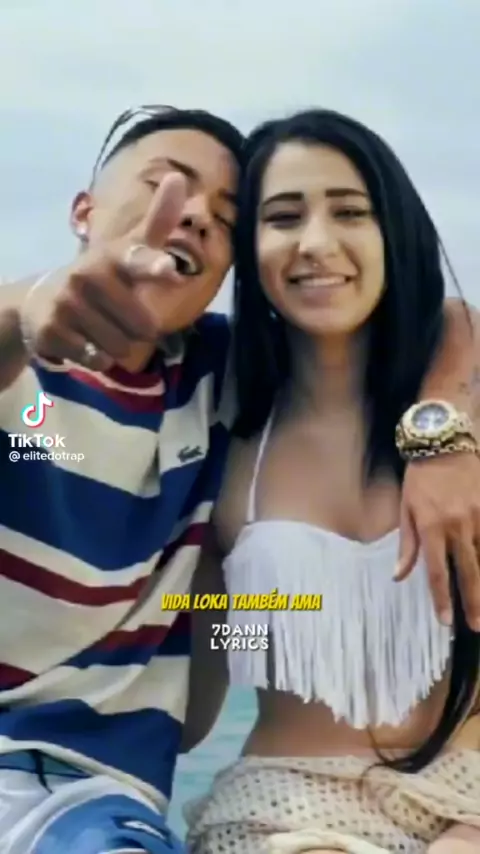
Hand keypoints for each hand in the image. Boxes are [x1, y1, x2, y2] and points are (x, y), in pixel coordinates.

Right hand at [30, 172, 186, 371]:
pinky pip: (98, 359)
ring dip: (117, 346)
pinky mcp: (53, 330)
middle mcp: (89, 276)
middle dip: (137, 331)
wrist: (42, 300)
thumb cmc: (102, 278)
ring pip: (121, 347)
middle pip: (143, 328)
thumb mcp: (128, 250)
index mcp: (114, 257)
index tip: (169, 269)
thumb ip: (158, 222)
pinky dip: (97, 358)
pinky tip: (83, 341)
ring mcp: (68, 303)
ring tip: (99, 329)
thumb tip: (180, 178)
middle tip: (116, 316)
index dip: (155, 267)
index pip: (138, 261)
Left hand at [396, 452, 479, 630]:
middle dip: (472, 601)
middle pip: (467, 571)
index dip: (441, 598)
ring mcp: (478, 517)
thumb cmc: (421, 477)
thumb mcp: (406, 508)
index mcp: (431, 526)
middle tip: (476, 625)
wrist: (445, 443)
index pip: (437, 571)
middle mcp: (457, 525)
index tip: (446, 621)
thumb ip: (407, 545)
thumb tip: (399, 576)